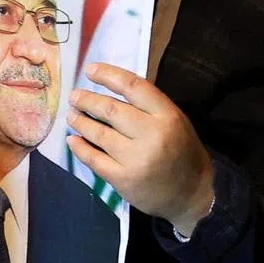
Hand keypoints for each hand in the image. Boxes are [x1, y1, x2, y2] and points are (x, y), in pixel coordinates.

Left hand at [67, 63, 213, 236]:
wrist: (191, 193)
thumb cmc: (183, 151)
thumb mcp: (176, 121)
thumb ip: (150, 107)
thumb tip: (113, 90)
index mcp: (168, 115)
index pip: (134, 87)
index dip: (109, 75)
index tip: (90, 69)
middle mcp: (152, 134)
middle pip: (112, 110)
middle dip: (88, 100)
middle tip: (75, 96)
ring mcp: (136, 158)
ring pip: (99, 134)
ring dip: (81, 122)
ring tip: (72, 115)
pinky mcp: (123, 179)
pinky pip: (94, 159)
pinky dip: (80, 148)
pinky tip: (72, 140)